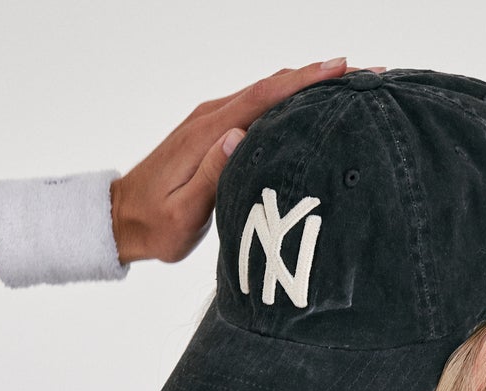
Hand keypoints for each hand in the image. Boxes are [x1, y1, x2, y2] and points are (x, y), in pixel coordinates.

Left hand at [109, 58, 380, 264]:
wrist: (120, 219)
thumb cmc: (154, 227)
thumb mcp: (182, 214)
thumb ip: (210, 177)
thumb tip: (237, 137)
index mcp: (208, 134)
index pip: (264, 97)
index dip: (304, 81)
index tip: (341, 67)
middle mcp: (211, 117)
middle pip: (273, 86)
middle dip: (319, 76)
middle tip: (365, 72)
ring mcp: (212, 121)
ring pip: (267, 92)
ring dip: (307, 85)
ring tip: (351, 84)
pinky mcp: (214, 131)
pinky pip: (257, 106)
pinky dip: (288, 99)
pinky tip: (311, 106)